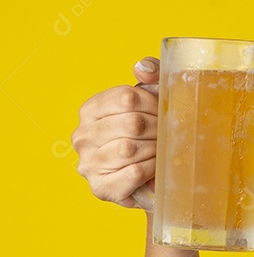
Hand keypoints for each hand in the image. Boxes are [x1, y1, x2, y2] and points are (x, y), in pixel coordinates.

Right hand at [71, 57, 159, 208]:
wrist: (152, 182)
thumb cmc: (150, 137)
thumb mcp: (151, 101)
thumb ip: (151, 76)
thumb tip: (142, 68)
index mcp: (90, 110)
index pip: (127, 97)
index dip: (155, 104)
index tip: (164, 113)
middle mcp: (82, 136)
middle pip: (132, 123)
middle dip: (159, 129)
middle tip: (168, 136)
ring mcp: (88, 163)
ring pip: (130, 148)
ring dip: (156, 150)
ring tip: (162, 152)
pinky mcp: (101, 188)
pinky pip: (135, 171)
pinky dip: (153, 168)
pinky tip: (156, 168)